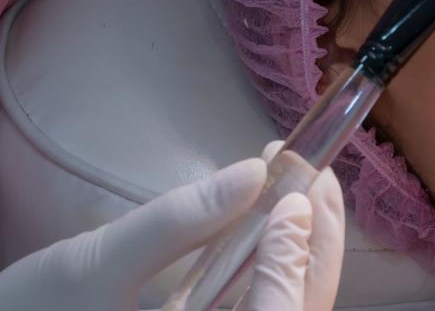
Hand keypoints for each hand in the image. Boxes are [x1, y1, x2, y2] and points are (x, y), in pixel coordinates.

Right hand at [0, 142, 344, 310]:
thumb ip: (177, 223)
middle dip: (306, 234)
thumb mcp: (95, 268)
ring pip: (276, 304)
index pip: (286, 301)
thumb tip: (252, 175)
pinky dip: (260, 266)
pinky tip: (253, 223)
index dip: (309, 238)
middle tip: (304, 169)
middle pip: (292, 300)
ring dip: (287, 245)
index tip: (309, 177)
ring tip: (283, 183)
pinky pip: (248, 306)